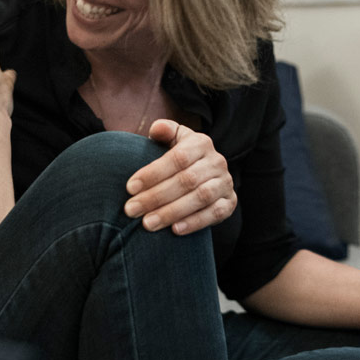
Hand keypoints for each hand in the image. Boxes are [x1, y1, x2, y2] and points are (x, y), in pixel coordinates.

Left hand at [122, 120, 237, 234]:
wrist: (204, 176)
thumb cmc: (179, 159)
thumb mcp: (173, 140)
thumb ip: (164, 131)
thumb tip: (156, 129)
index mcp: (201, 143)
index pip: (177, 158)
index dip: (153, 173)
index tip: (130, 188)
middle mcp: (217, 161)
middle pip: (186, 180)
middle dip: (156, 197)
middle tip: (131, 210)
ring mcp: (225, 182)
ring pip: (200, 197)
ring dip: (172, 212)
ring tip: (147, 223)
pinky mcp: (229, 202)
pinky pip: (215, 213)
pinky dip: (195, 222)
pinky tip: (175, 230)